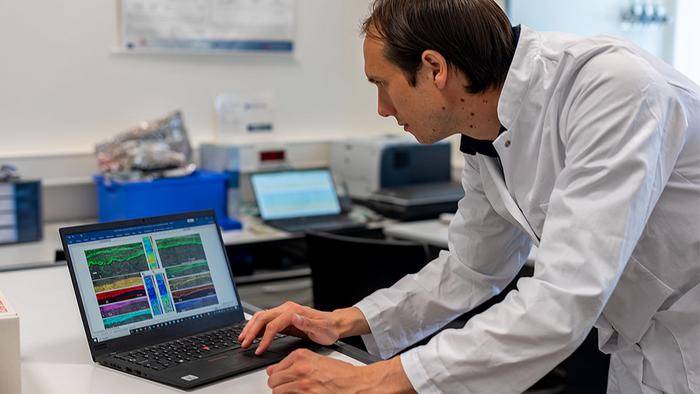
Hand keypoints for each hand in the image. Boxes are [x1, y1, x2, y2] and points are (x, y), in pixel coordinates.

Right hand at [238, 302, 340, 354]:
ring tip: (243, 339)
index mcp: (294, 311)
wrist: (333, 324)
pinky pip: (265, 319)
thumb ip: (307, 323)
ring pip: (262, 316)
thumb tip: (294, 318)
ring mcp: (284, 311)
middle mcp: (287, 308)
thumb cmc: (328, 328)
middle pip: (263, 318)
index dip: (264, 338)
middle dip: (251, 332)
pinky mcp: (283, 317)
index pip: (273, 325)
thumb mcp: (321, 328)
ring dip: (250, 327)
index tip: (259, 349)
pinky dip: (256, 326)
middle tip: (244, 344)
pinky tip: (251, 334)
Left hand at [266, 349, 415, 393]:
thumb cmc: (341, 373)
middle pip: (273, 380)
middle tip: (286, 387)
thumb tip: (275, 369)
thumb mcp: (316, 360)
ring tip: (292, 392)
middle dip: (278, 385)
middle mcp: (299, 368)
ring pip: (277, 391)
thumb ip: (295, 363)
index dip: (278, 375)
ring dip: (283, 392)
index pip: (275, 368)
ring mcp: (301, 384)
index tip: (280, 378)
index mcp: (301, 356)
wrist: (356, 384)